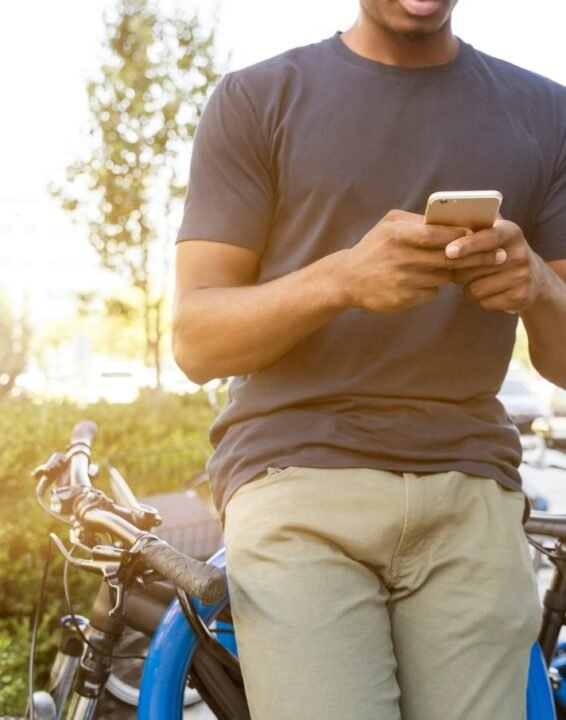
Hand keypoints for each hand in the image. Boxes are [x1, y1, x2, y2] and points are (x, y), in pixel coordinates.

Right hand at [341, 210, 506, 313]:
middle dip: (478, 257)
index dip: (464, 236)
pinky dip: (434, 286)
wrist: (347, 280)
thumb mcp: (389, 225)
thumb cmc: (374, 247)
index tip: (484, 235)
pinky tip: (426, 280)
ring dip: (454, 272)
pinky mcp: (404, 300)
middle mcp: (401, 259)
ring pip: (444, 277)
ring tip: (464, 267)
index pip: (440, 235)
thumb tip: (452, 220)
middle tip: (500, 256)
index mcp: (398, 235)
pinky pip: (432, 292)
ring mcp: (403, 281)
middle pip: (449, 258)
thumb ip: (418, 221)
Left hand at [448, 220, 544, 312]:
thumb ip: (474, 224)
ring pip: (475, 288)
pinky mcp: (520, 297)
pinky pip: (483, 302)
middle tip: (454, 267)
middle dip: (457, 269)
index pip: (488, 237)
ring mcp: (522, 277)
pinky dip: (479, 298)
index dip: (467, 245)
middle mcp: (519, 254)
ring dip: (467, 286)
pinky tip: (487, 291)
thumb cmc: (500, 251)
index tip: (449, 251)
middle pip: (473, 267)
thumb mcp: (494, 232)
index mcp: (511, 232)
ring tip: (474, 279)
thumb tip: (445, 219)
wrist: (534, 277)